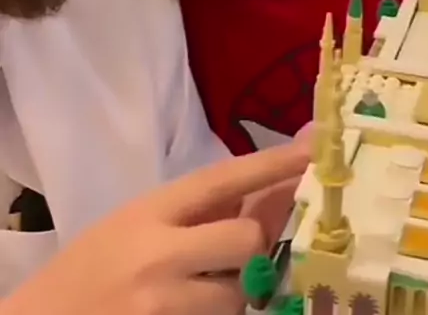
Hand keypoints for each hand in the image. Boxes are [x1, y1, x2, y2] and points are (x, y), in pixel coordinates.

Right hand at [4, 142, 309, 314]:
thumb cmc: (95, 266)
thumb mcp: (138, 223)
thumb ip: (199, 211)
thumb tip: (272, 188)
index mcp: (150, 212)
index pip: (221, 179)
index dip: (270, 164)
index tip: (312, 148)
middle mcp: (160, 255)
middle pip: (245, 240)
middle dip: (250, 247)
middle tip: (227, 257)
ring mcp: (164, 305)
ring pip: (240, 294)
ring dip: (234, 293)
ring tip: (196, 291)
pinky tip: (190, 306)